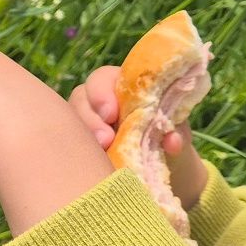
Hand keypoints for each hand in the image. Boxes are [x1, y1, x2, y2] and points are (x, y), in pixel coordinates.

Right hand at [67, 63, 207, 210]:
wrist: (164, 166)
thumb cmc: (167, 138)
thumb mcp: (176, 133)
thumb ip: (176, 132)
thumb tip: (172, 142)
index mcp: (121, 87)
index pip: (102, 79)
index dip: (102, 93)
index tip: (111, 114)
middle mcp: (98, 101)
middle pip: (80, 98)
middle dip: (90, 118)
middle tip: (104, 140)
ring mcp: (86, 122)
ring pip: (71, 122)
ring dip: (81, 138)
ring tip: (101, 154)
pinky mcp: (80, 144)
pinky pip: (69, 145)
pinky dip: (78, 154)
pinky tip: (90, 167)